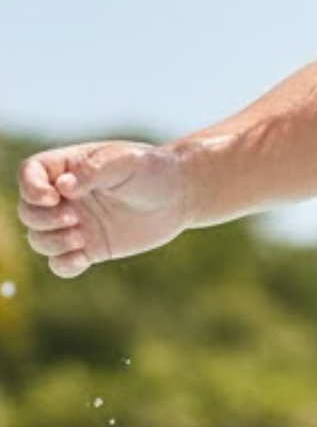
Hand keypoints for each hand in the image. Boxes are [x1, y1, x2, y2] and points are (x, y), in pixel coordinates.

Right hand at [16, 141, 189, 277]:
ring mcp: (74, 224)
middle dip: (43, 220)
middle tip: (74, 220)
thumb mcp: (126, 162)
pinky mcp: (89, 248)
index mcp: (67, 168)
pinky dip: (63, 265)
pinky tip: (83, 259)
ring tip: (82, 238)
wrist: (179, 196)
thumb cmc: (152, 170)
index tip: (54, 198)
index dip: (31, 189)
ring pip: (39, 239)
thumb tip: (63, 187)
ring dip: (52, 243)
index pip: (30, 174)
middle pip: (28, 212)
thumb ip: (93, 171)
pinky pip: (60, 263)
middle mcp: (64, 197)